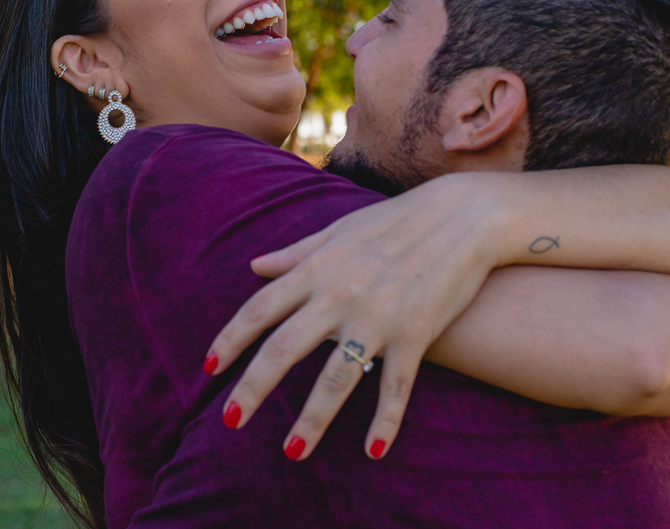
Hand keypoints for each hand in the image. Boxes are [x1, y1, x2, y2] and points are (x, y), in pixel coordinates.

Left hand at [203, 174, 508, 460]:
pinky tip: (373, 450)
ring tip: (291, 452)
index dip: (230, 341)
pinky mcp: (416, 334)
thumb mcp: (337, 231)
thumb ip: (294, 254)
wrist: (461, 217)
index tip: (208, 370)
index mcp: (316, 270)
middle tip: (228, 422)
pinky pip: (396, 386)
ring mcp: (378, 317)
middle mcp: (339, 295)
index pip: (260, 310)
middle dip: (253, 388)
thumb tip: (252, 266)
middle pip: (284, 349)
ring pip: (336, 378)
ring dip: (312, 419)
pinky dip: (386, 421)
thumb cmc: (393, 223)